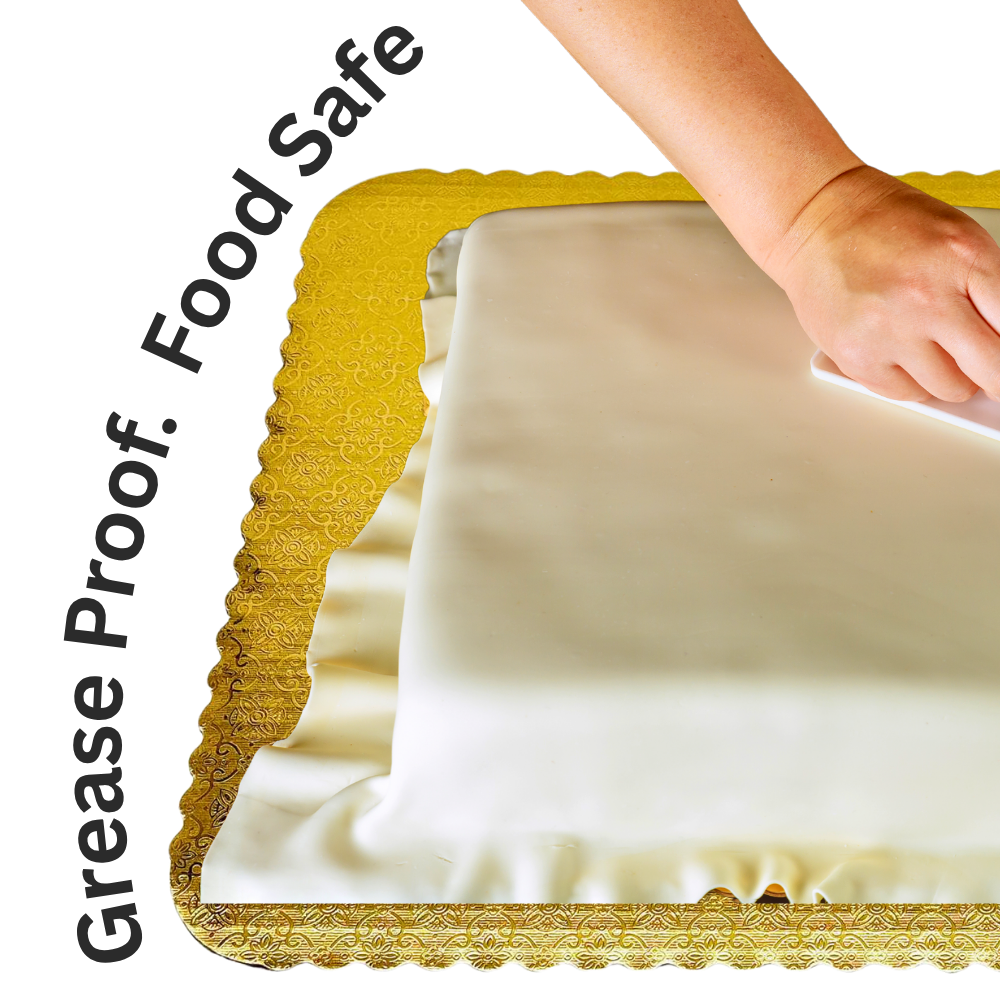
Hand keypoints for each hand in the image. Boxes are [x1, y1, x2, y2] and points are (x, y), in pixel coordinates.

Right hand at [766, 166, 999, 402]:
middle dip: (994, 375)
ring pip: (950, 388)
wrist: (817, 222)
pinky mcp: (857, 357)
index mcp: (966, 260)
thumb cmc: (884, 226)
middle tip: (988, 371)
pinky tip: (901, 353)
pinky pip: (905, 393)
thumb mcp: (958, 240)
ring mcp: (890, 332)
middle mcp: (928, 299)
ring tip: (933, 349)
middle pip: (992, 370)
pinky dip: (910, 380)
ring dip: (950, 376)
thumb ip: (989, 289)